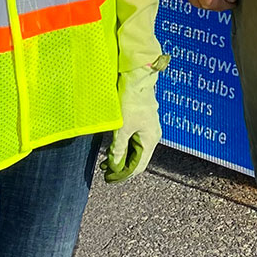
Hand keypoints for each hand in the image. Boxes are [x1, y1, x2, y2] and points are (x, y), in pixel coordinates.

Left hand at [103, 63, 163, 183]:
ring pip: (134, 149)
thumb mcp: (122, 127)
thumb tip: (114, 165)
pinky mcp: (141, 120)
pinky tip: (112, 147)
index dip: (124, 175)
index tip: (109, 179)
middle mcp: (152, 135)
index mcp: (151, 139)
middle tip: (105, 172)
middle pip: (137, 158)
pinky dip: (122, 145)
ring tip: (105, 162)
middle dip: (121, 166)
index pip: (138, 166)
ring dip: (121, 156)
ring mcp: (147, 127)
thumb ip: (118, 148)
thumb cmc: (131, 101)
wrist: (136, 77)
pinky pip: (132, 138)